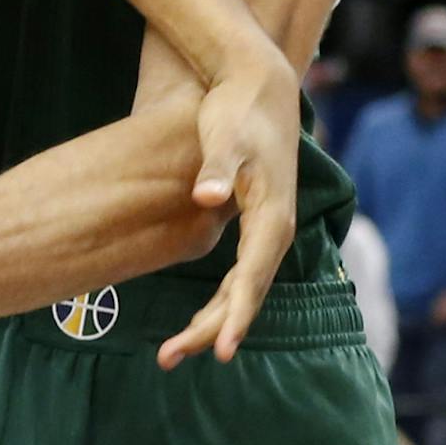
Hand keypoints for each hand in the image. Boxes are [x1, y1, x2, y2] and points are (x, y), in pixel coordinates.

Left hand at [158, 49, 301, 368]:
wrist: (258, 87)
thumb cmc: (238, 113)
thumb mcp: (225, 138)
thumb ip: (214, 169)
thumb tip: (206, 197)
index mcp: (272, 218)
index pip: (251, 279)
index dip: (235, 317)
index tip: (221, 351)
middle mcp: (275, 232)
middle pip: (245, 296)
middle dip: (211, 330)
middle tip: (170, 357)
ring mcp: (267, 231)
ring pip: (242, 291)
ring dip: (212, 322)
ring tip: (172, 353)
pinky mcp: (254, 224)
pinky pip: (238, 276)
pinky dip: (219, 302)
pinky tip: (197, 322)